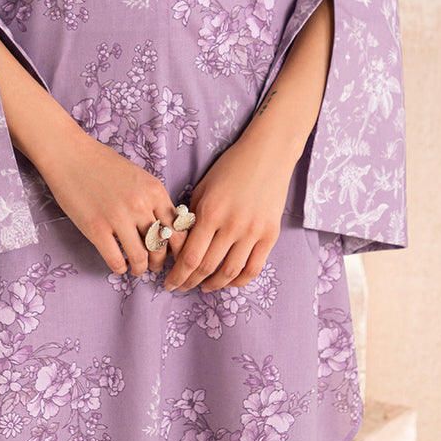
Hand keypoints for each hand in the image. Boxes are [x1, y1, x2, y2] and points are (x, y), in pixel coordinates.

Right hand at [40, 126, 184, 277]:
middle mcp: (140, 205)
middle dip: (160, 261)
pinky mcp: (96, 228)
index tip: (173, 254)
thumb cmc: (103, 163)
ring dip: (141, 269)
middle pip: (161, 247)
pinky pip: (116, 261)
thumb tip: (167, 228)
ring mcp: (118, 217)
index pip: (178, 230)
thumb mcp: (139, 176)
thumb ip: (153, 200)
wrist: (70, 155)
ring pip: (141, 258)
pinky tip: (119, 264)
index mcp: (154, 191)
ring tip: (137, 268)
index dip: (178, 248)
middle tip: (154, 265)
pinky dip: (120, 268)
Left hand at [164, 125, 295, 292]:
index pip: (189, 257)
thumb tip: (179, 244)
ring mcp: (253, 231)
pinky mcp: (270, 234)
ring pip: (230, 272)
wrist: (267, 154)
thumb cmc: (230, 167)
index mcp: (210, 212)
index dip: (178, 276)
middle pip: (207, 268)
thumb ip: (192, 216)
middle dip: (190, 282)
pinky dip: (239, 280)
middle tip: (181, 287)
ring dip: (214, 285)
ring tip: (203, 287)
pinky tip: (228, 281)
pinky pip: (254, 268)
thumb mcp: (203, 187)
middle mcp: (231, 225)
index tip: (169, 283)